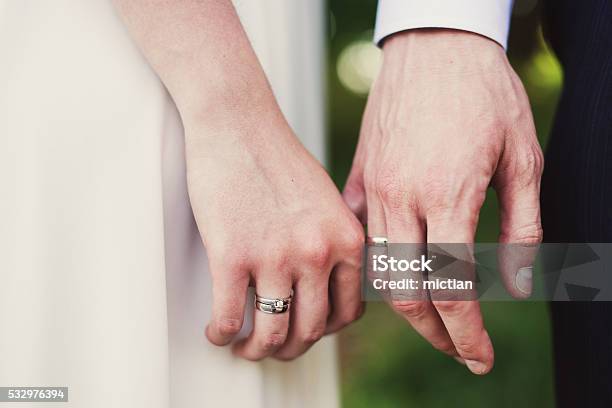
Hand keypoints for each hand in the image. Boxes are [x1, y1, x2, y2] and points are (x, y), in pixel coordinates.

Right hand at [187, 103, 363, 360]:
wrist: (239, 123)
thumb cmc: (279, 159)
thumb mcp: (327, 202)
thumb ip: (335, 244)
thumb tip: (328, 288)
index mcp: (346, 240)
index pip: (348, 312)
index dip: (325, 331)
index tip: (307, 331)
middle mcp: (317, 253)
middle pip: (311, 330)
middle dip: (291, 349)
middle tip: (274, 347)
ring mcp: (275, 256)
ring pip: (272, 334)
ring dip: (257, 351)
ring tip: (245, 347)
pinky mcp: (232, 255)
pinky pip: (229, 319)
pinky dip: (222, 336)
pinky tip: (216, 333)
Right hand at [343, 29, 543, 373]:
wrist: (435, 43)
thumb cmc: (485, 92)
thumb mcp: (524, 156)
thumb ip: (521, 228)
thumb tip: (516, 287)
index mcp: (447, 194)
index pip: (453, 287)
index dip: (468, 333)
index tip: (479, 356)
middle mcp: (401, 198)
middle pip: (407, 292)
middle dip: (436, 332)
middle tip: (460, 348)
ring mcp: (374, 188)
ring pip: (380, 271)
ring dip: (407, 306)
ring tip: (434, 319)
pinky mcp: (359, 178)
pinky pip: (362, 238)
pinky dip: (378, 266)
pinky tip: (398, 274)